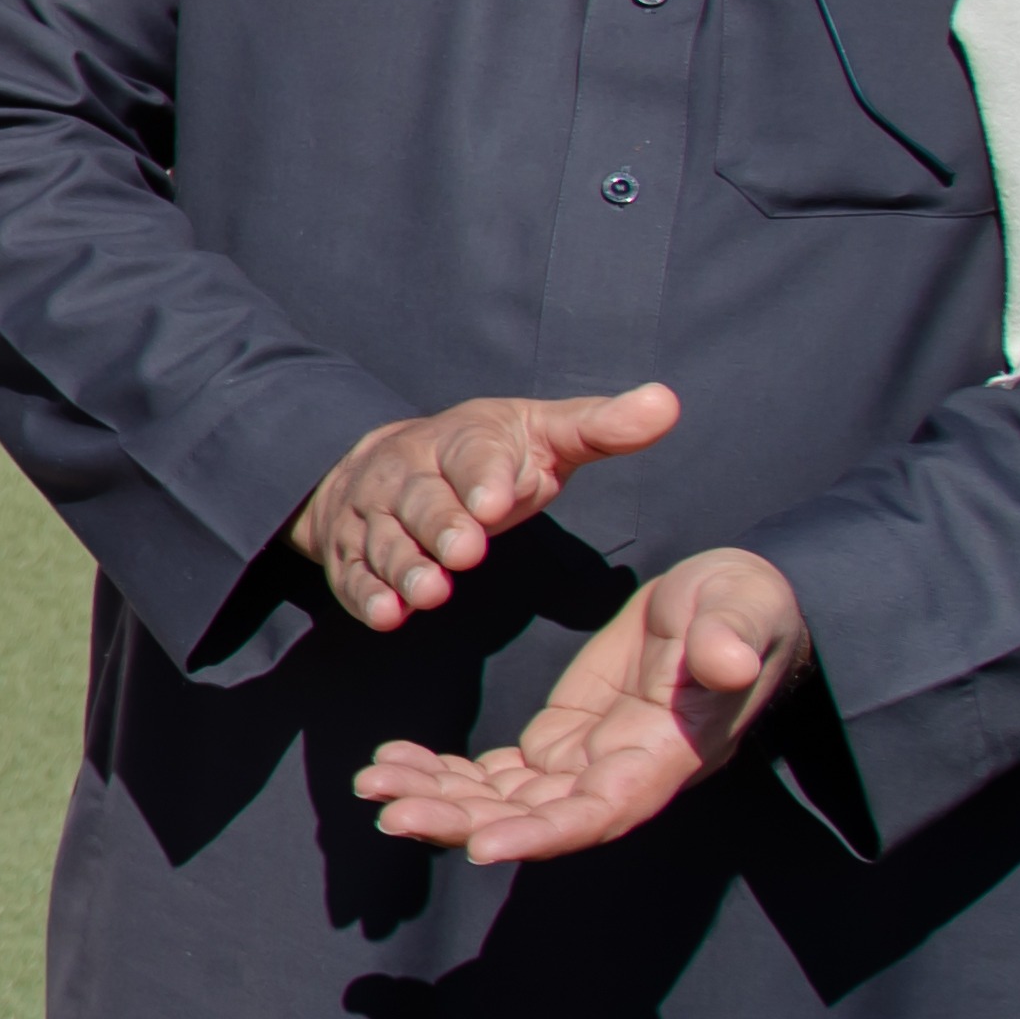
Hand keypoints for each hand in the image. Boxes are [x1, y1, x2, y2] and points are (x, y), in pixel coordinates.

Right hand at [287, 385, 680, 630]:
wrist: (385, 465)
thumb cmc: (485, 458)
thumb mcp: (543, 433)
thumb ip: (603, 427)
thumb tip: (667, 403)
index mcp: (461, 440)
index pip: (471, 455)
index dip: (482, 479)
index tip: (496, 504)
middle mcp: (408, 474)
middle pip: (421, 500)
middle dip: (440, 527)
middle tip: (464, 552)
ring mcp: (375, 515)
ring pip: (385, 540)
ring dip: (404, 567)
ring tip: (429, 592)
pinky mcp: (352, 554)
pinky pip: (354, 575)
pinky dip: (367, 594)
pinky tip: (387, 615)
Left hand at [353, 551, 811, 861]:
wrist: (735, 604)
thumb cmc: (747, 607)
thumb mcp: (742, 608)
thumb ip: (731, 637)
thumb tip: (726, 660)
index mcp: (664, 756)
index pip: (598, 812)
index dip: (541, 834)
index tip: (480, 846)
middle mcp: (618, 774)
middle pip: (533, 818)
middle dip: (461, 819)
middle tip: (387, 812)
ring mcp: (586, 762)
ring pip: (503, 800)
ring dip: (438, 797)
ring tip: (370, 784)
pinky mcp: (561, 739)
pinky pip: (496, 773)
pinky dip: (444, 771)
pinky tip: (391, 761)